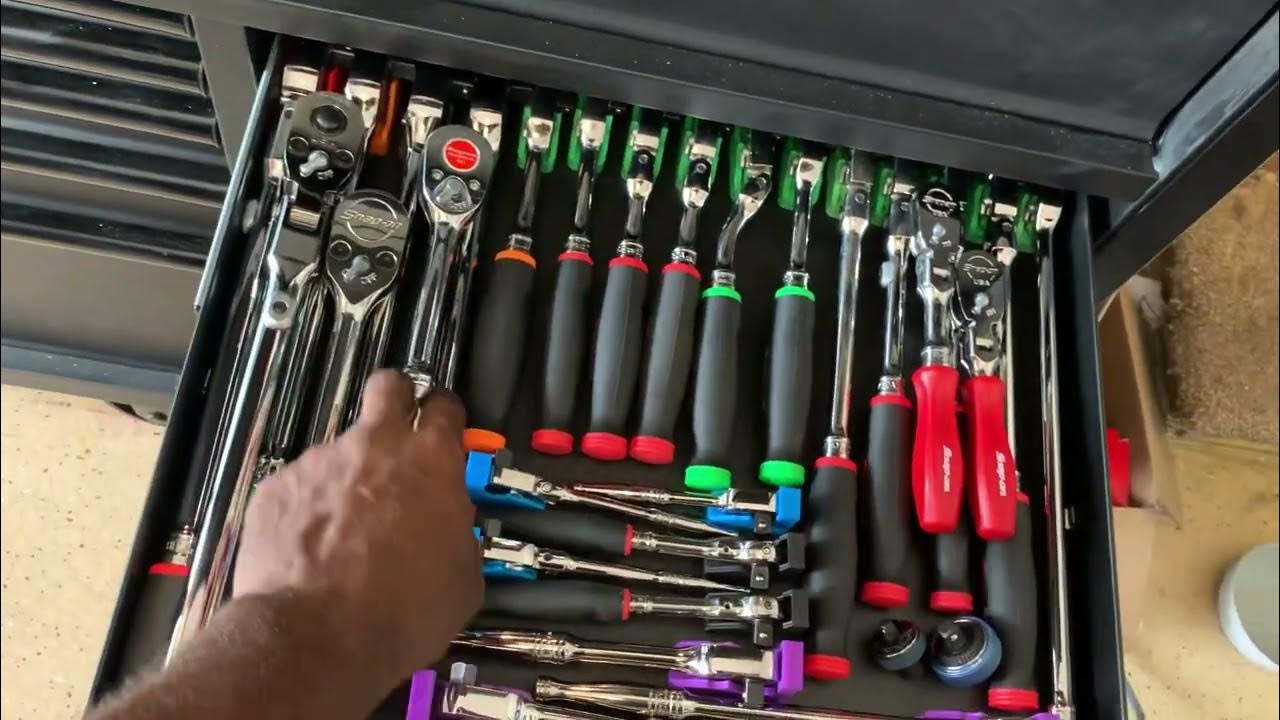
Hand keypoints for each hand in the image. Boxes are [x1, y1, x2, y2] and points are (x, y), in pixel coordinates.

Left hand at [233, 370, 481, 681]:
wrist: (318, 639)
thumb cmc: (404, 612)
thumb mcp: (463, 577)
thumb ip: (458, 532)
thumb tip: (449, 526)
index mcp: (430, 460)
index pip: (445, 405)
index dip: (445, 416)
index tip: (443, 432)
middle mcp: (375, 445)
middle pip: (389, 386)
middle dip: (396, 401)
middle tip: (397, 436)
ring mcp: (319, 461)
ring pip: (340, 449)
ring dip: (347, 477)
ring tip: (342, 530)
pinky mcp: (275, 487)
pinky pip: (299, 486)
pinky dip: (307, 509)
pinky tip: (308, 549)